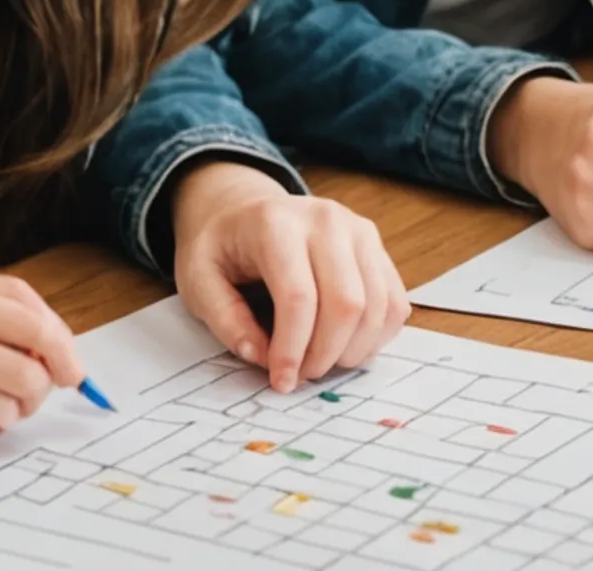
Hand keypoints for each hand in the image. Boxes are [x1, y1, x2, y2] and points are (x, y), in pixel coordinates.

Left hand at [170, 159, 407, 392]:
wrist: (246, 210)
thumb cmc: (222, 247)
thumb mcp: (197, 279)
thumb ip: (225, 319)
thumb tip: (261, 356)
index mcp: (275, 224)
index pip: (298, 297)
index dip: (292, 350)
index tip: (281, 381)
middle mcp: (326, 219)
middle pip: (347, 303)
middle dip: (326, 354)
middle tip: (302, 375)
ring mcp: (358, 230)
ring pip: (378, 305)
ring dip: (353, 350)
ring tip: (322, 362)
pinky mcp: (376, 245)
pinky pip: (395, 301)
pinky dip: (376, 336)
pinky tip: (346, 345)